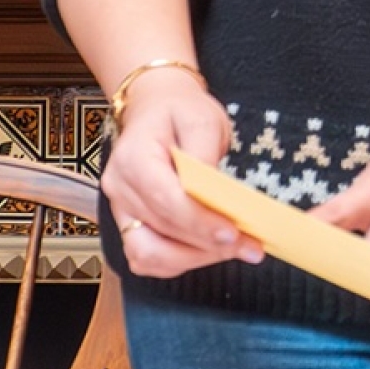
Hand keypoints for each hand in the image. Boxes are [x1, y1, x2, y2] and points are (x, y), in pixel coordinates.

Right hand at [100, 67, 260, 278]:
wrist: (155, 108)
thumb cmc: (179, 111)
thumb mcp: (202, 118)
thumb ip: (206, 155)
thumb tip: (215, 195)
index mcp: (133, 158)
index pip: (165, 199)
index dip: (199, 222)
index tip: (233, 233)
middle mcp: (120, 189)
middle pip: (160, 232)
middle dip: (207, 245)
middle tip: (249, 247)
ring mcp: (120, 210)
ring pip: (149, 255)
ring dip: (194, 259)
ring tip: (235, 250)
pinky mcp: (129, 224)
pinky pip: (148, 257)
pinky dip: (180, 260)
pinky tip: (211, 250)